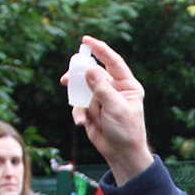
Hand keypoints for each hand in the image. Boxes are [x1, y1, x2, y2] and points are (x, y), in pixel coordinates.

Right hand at [67, 37, 152, 184]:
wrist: (121, 154)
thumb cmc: (126, 131)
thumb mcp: (116, 108)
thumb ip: (102, 89)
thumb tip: (89, 69)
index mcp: (126, 85)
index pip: (113, 62)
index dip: (100, 49)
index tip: (86, 40)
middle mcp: (113, 89)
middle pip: (93, 73)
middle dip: (80, 76)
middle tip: (68, 77)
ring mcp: (101, 99)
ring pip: (83, 89)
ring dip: (78, 99)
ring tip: (81, 113)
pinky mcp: (91, 110)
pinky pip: (79, 105)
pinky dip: (79, 113)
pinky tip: (82, 122)